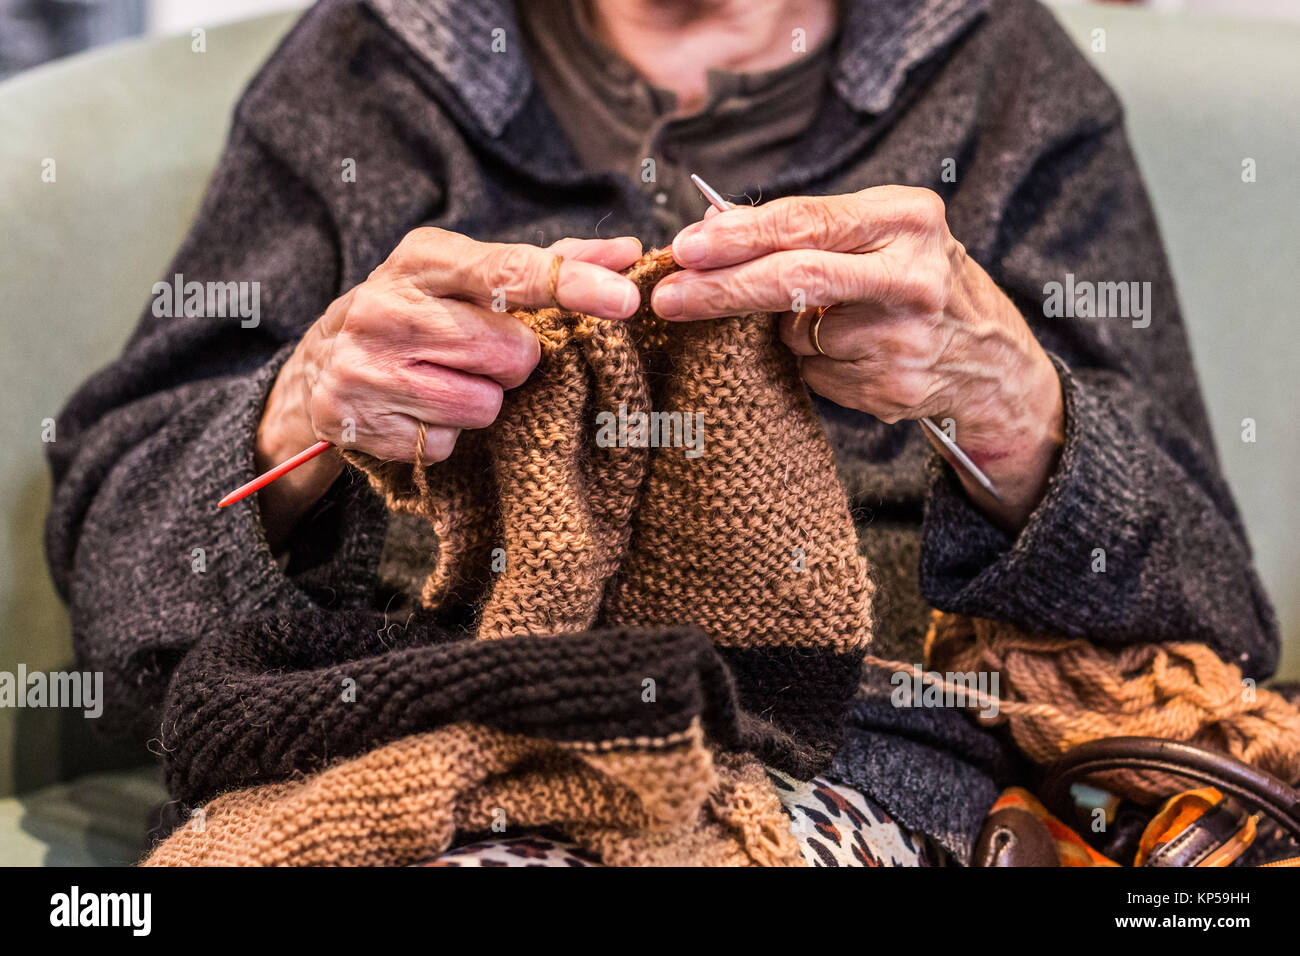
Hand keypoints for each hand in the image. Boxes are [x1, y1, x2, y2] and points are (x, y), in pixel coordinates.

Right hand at [255, 229, 643, 548]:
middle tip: (481, 353)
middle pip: (510, 353)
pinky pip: (445, 443)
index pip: (510, 272)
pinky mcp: (355, 422)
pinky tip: (419, 408)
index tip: (624, 298)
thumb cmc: (422, 311)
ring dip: (483, 400)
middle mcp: (384, 308)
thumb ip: (551, 264)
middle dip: (514, 362)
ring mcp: (364, 368)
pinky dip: (445, 433)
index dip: (573, 286)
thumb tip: (628, 254)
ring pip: (484, 406)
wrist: (321, 360)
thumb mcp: (469, 275)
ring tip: (448, 379)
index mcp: (422, 260)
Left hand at [651, 186, 1064, 532]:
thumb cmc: (912, 277)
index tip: (684, 248)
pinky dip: (811, 363)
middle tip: (667, 297)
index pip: (807, 222)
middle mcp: (914, 275)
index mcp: (909, 219)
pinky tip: (851, 353)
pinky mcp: (895, 389)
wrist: (990, 357)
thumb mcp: (880, 231)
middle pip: (796, 278)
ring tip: (829, 320)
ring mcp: (907, 339)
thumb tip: (707, 230)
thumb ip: (806, 227)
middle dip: (721, 290)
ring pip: (796, 335)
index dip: (739, 236)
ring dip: (784, 331)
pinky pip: (815, 374)